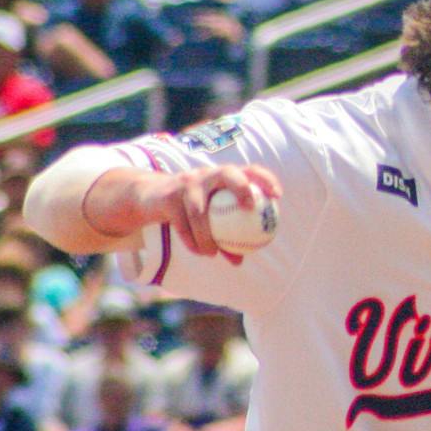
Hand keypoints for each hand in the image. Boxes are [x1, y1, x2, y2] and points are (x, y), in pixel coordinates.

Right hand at [133, 164, 283, 261]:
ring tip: (213, 252)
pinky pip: (181, 222)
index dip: (265, 179)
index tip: (278, 195)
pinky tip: (199, 251)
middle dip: (241, 187)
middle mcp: (206, 175)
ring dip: (206, 234)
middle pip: (227, 173)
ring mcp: (186, 183)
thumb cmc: (189, 209)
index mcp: (222, 177)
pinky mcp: (169, 196)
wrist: (152, 198)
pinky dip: (191, 239)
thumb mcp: (207, 219)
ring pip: (199, 210)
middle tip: (249, 208)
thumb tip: (240, 261)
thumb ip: (224, 236)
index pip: (249, 170)